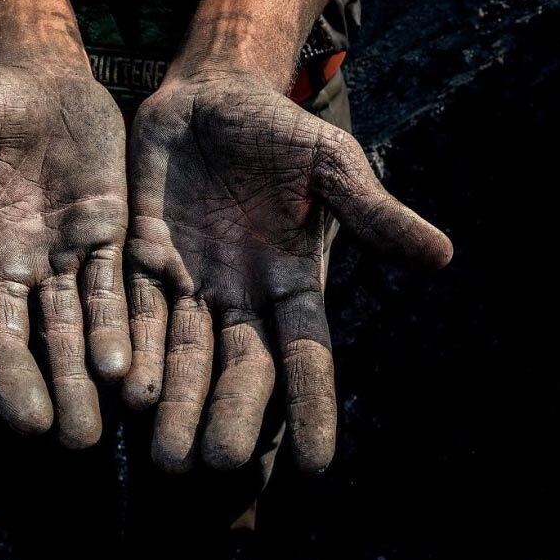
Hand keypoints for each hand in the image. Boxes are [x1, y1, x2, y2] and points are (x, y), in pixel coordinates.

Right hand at [0, 66, 129, 447]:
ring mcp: (54, 261)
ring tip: (86, 433)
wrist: (42, 81)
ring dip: (74, 379)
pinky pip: (108, 294)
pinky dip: (114, 332)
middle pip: (8, 337)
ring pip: (62, 331)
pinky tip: (124, 372)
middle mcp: (2, 269)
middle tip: (36, 430)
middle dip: (21, 384)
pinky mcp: (103, 243)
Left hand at [121, 73, 451, 472]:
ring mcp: (187, 280)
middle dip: (228, 414)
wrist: (209, 94)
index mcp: (290, 280)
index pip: (306, 354)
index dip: (312, 405)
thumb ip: (371, 210)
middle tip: (214, 463)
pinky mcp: (139, 258)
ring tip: (162, 453)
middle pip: (236, 367)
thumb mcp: (330, 163)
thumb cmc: (278, 129)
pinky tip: (117, 386)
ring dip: (172, 401)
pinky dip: (126, 347)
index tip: (317, 465)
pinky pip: (131, 310)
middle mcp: (239, 294)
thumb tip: (442, 256)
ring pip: (180, 353)